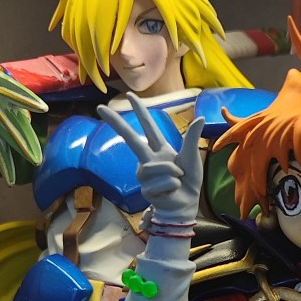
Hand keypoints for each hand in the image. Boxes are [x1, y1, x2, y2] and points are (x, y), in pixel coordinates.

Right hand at [97, 98, 203, 227]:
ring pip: (155, 166)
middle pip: (130, 139)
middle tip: (100, 107)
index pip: (148, 127)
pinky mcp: (145, 189)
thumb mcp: (192, 156)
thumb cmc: (189, 181)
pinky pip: (161, 182)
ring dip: (172, 172)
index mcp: (159, 149)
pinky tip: (171, 191)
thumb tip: (201, 117)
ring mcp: (144, 174)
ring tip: (178, 179)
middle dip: (116, 123)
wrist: (186, 204)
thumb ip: (192, 137)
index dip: (140, 111)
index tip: (130, 96)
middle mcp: (148, 159)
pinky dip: (172, 185)